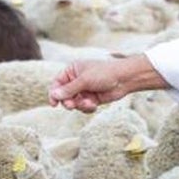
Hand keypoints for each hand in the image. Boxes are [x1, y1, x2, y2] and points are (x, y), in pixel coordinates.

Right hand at [48, 55, 164, 112]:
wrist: (124, 79)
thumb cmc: (104, 73)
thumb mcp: (84, 80)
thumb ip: (69, 89)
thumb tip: (54, 95)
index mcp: (72, 71)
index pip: (57, 83)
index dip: (54, 93)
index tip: (54, 104)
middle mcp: (76, 80)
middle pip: (64, 96)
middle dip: (68, 102)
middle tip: (72, 105)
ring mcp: (84, 90)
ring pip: (74, 103)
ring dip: (79, 105)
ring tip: (89, 103)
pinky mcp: (92, 99)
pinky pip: (83, 107)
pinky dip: (87, 108)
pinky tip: (94, 105)